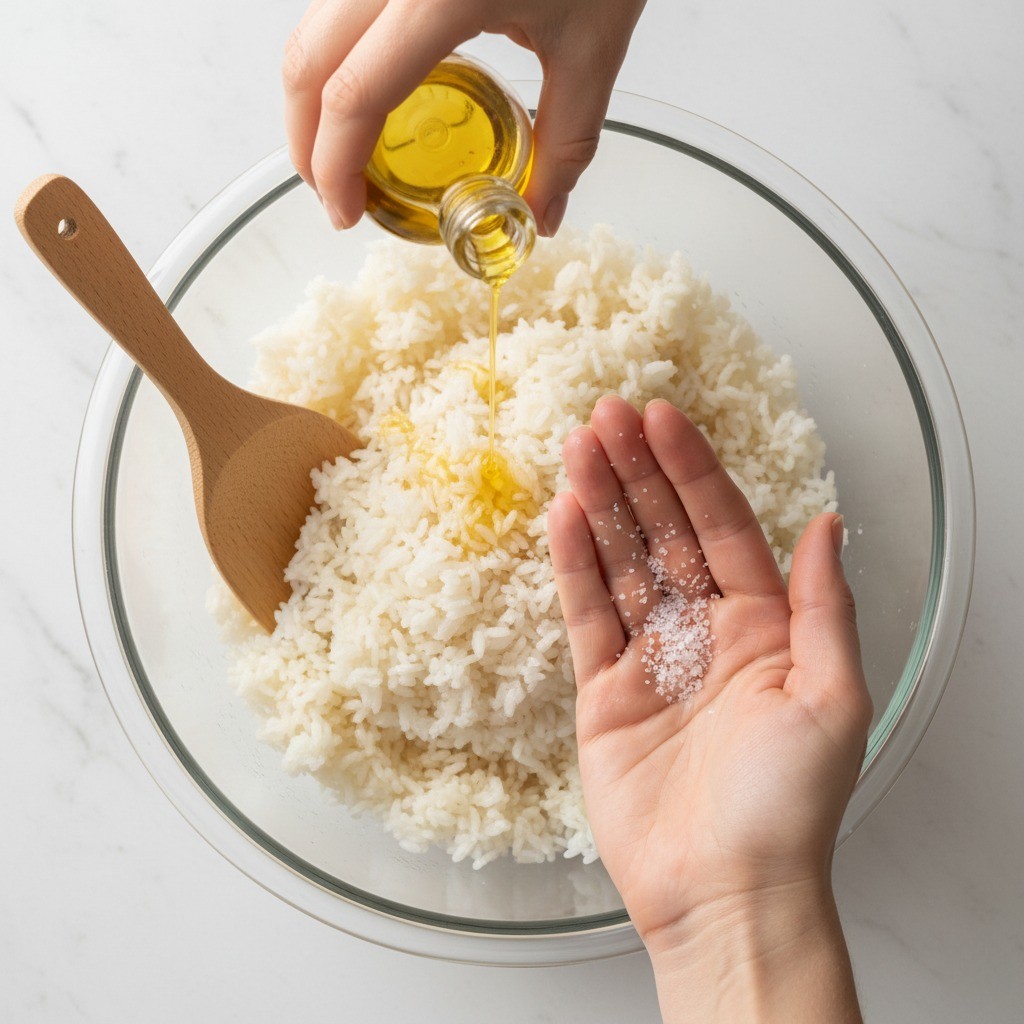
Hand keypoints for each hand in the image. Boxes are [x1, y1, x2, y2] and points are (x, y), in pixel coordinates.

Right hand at [282, 0, 645, 231]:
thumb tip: (541, 214)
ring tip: (344, 154)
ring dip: (312, 99)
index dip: (336, 167)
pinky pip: (337, 7)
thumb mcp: (594, 48)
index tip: (348, 212)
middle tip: (335, 194)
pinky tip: (365, 96)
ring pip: (310, 28)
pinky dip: (333, 60)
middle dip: (306, 142)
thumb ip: (567, 143)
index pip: (355, 94)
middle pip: (306, 61)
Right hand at [548, 395, 871, 952]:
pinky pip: (586, 615)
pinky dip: (573, 565)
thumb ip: (824, 605)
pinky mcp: (604, 691)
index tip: (661, 417)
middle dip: (637, 471)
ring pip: (621, 563)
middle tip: (604, 414)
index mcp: (765, 626)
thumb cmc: (788, 804)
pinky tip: (563, 516)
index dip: (693, 469)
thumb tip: (830, 523)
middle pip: (665, 532)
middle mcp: (706, 631)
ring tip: (575, 447)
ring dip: (600, 503)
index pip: (722, 526)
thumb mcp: (832, 698)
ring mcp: (651, 658)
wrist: (723, 892)